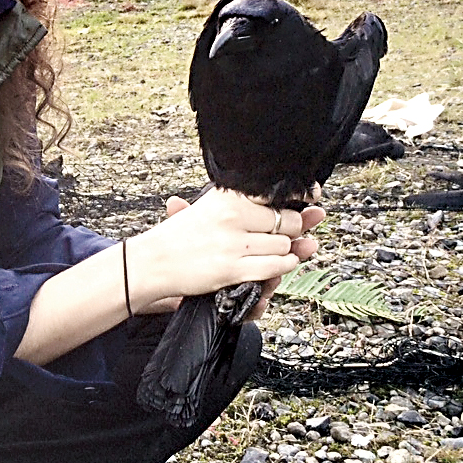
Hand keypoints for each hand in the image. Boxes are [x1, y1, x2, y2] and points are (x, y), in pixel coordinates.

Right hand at [124, 188, 324, 313]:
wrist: (153, 261)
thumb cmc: (182, 235)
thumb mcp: (211, 208)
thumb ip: (254, 208)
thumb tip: (308, 212)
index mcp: (228, 196)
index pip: (278, 194)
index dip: (298, 200)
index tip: (309, 202)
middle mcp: (232, 216)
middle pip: (288, 222)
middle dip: (292, 230)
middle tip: (285, 232)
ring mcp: (233, 244)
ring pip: (284, 246)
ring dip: (286, 251)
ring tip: (274, 250)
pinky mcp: (232, 269)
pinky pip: (273, 267)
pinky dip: (281, 267)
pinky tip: (276, 265)